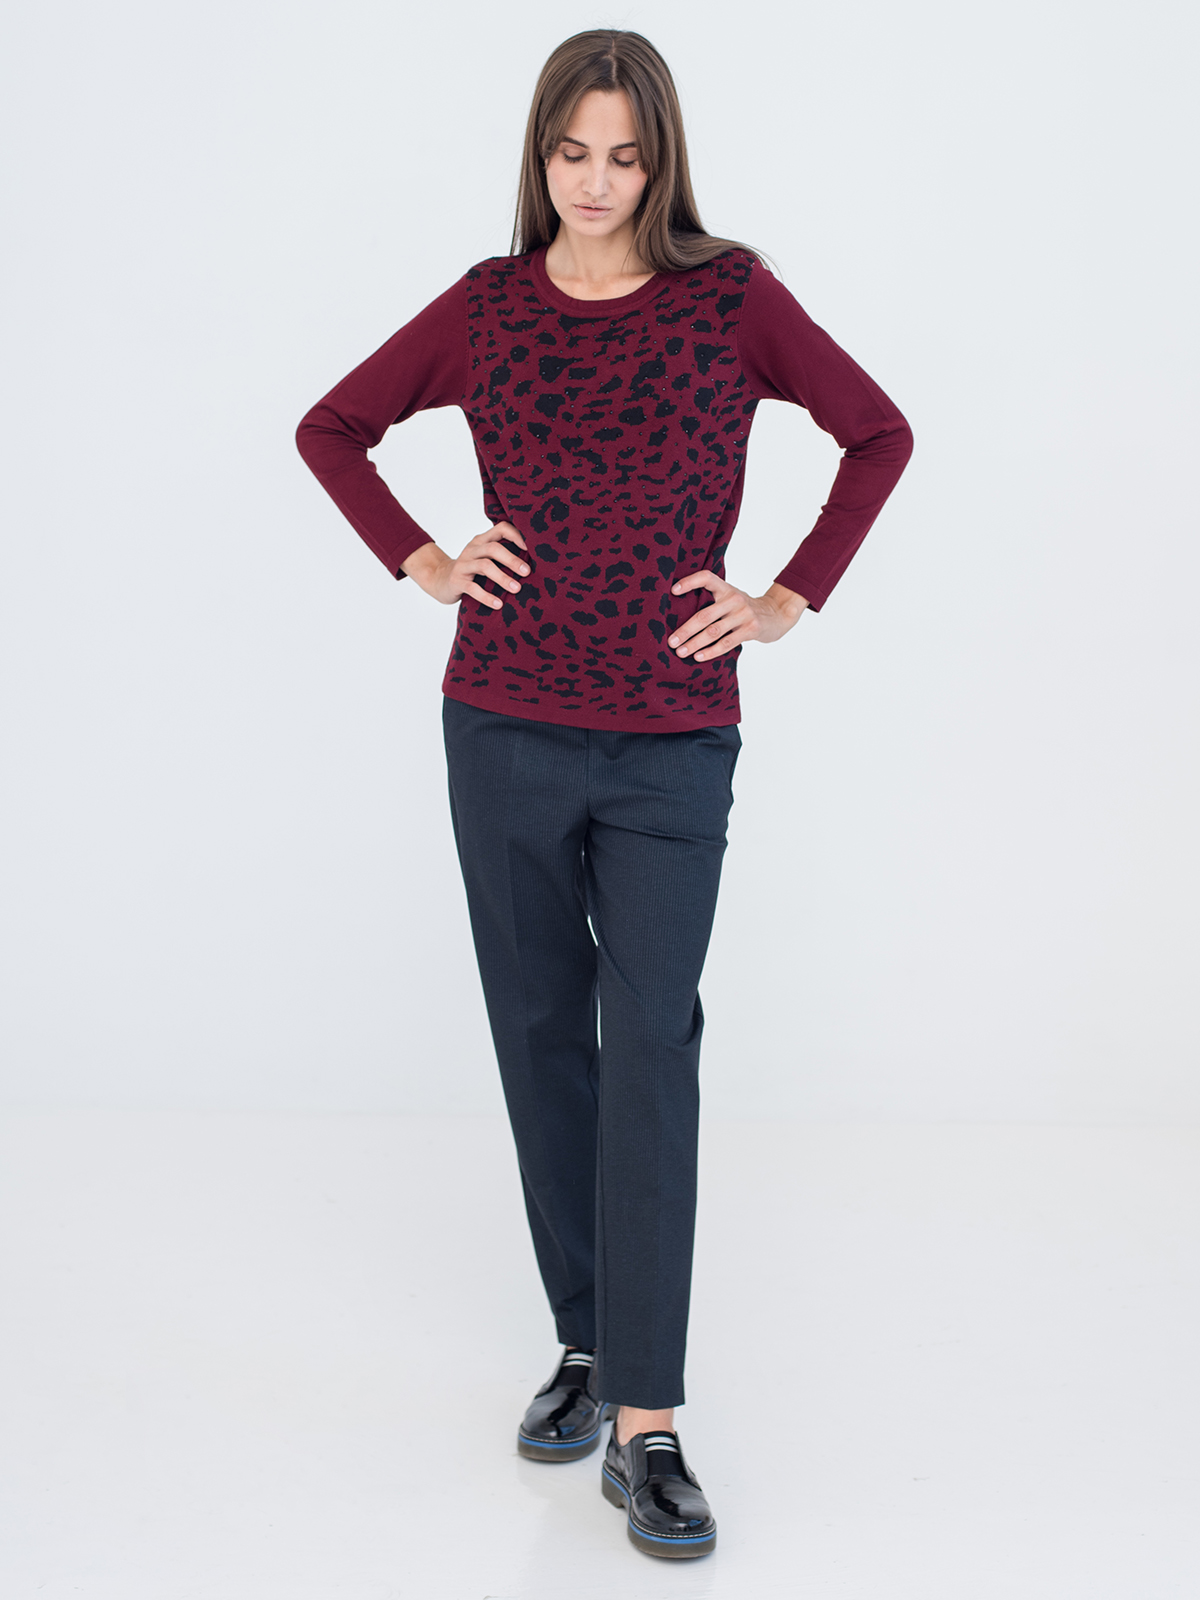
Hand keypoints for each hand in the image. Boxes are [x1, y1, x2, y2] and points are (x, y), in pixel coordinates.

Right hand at [401, 522, 529, 607]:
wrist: (440, 581)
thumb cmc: (471, 571)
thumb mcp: (485, 559)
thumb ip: (502, 557)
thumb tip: (534, 565)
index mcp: (481, 541)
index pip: (501, 528)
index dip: (517, 535)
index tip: (532, 549)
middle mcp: (472, 549)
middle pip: (494, 548)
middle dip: (512, 560)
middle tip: (527, 572)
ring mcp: (463, 564)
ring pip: (485, 566)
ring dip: (503, 578)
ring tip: (516, 589)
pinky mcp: (456, 581)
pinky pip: (472, 588)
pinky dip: (487, 596)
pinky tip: (498, 604)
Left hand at [667, 572, 809, 660]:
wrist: (777, 615)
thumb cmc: (745, 609)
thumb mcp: (731, 598)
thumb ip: (713, 601)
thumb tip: (678, 614)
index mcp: (726, 588)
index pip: (706, 577)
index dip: (689, 582)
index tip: (673, 591)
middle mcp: (734, 599)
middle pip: (704, 614)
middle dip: (685, 630)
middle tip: (671, 641)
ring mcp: (743, 614)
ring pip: (713, 631)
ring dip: (694, 643)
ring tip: (680, 652)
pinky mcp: (751, 629)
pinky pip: (726, 643)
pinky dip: (711, 651)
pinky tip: (698, 657)